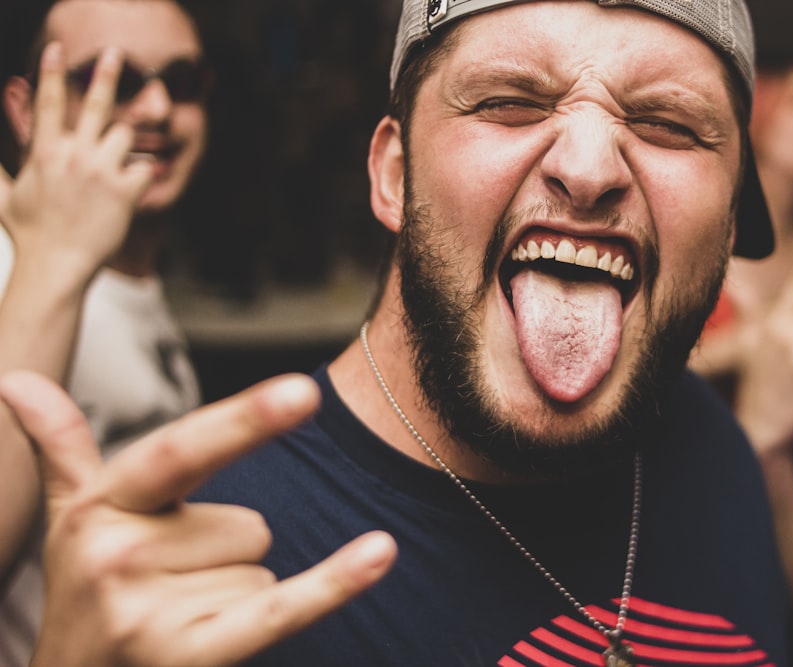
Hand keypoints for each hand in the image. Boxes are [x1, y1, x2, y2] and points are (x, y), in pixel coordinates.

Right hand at [0, 42, 152, 281]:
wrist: (56, 265)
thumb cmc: (31, 235)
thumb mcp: (4, 197)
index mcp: (44, 152)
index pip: (48, 102)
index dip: (51, 73)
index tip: (55, 48)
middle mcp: (74, 155)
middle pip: (95, 105)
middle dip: (107, 75)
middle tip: (116, 53)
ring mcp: (102, 170)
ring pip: (125, 136)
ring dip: (123, 145)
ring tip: (113, 167)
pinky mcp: (126, 190)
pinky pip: (145, 168)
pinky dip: (142, 175)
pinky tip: (130, 191)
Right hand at [0, 371, 396, 666]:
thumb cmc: (85, 597)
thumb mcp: (72, 523)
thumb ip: (62, 448)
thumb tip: (17, 381)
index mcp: (101, 506)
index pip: (183, 452)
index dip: (245, 422)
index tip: (304, 392)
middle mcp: (118, 555)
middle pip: (248, 522)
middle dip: (227, 551)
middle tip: (174, 583)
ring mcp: (148, 612)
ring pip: (262, 565)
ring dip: (238, 589)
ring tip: (179, 615)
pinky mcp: (187, 656)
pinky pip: (281, 607)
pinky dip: (335, 583)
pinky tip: (380, 552)